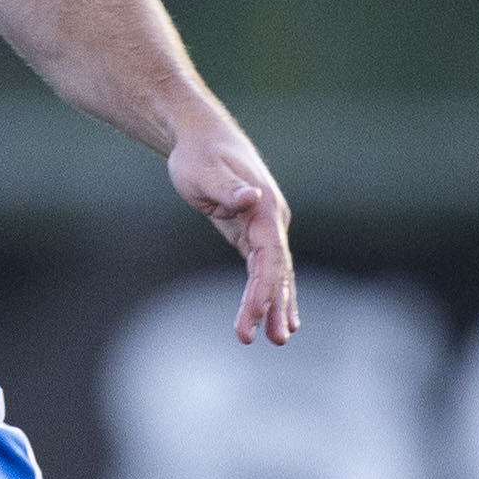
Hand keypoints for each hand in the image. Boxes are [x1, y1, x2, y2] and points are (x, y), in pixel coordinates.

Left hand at [168, 117, 298, 344]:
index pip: (269, 257)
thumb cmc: (198, 155)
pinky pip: (266, 269)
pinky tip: (277, 316)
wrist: (202, 138)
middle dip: (273, 305)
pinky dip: (272, 292)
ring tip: (279, 339)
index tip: (251, 316)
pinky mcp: (254, 235)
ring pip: (276, 273)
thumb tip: (252, 198)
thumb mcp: (205, 171)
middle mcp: (273, 220)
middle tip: (273, 340)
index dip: (263, 289)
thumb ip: (227, 188)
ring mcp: (267, 228)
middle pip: (277, 270)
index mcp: (265, 207)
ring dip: (278, 305)